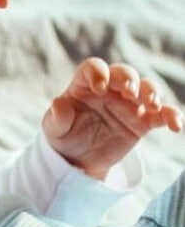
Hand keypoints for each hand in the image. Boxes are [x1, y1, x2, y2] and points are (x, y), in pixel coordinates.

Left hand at [43, 57, 182, 178]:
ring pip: (147, 88)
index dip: (98, 73)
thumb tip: (58, 104)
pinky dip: (171, 116)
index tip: (99, 89)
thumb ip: (56, 117)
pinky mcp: (143, 121)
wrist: (79, 159)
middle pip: (124, 73)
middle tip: (129, 94)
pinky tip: (176, 126)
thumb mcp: (53, 129)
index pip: (93, 68)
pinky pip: (161, 115)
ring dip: (152, 93)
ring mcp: (128, 104)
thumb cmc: (64, 136)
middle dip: (130, 80)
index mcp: (85, 85)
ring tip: (152, 105)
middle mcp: (110, 89)